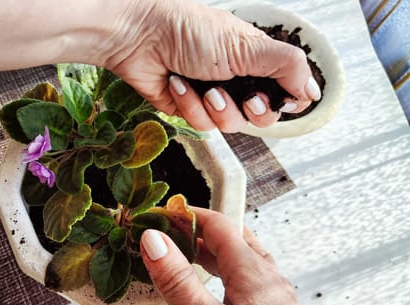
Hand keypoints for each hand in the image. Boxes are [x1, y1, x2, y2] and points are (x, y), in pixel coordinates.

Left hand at [104, 0, 320, 131]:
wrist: (140, 36)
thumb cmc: (191, 30)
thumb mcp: (247, 45)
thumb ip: (287, 67)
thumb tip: (312, 92)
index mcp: (255, 61)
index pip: (283, 94)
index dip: (281, 103)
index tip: (272, 97)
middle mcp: (236, 80)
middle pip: (260, 118)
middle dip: (249, 110)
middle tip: (242, 95)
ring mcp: (211, 95)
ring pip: (228, 125)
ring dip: (214, 107)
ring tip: (202, 84)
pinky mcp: (186, 108)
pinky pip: (199, 124)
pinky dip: (188, 104)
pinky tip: (177, 83)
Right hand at [140, 207, 317, 304]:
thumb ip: (178, 281)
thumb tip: (154, 241)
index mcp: (255, 274)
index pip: (219, 225)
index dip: (188, 214)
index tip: (161, 213)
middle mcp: (271, 280)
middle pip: (234, 239)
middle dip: (200, 230)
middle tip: (170, 231)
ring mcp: (277, 299)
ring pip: (244, 260)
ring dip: (214, 251)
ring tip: (186, 255)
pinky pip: (250, 280)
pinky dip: (226, 272)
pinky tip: (216, 288)